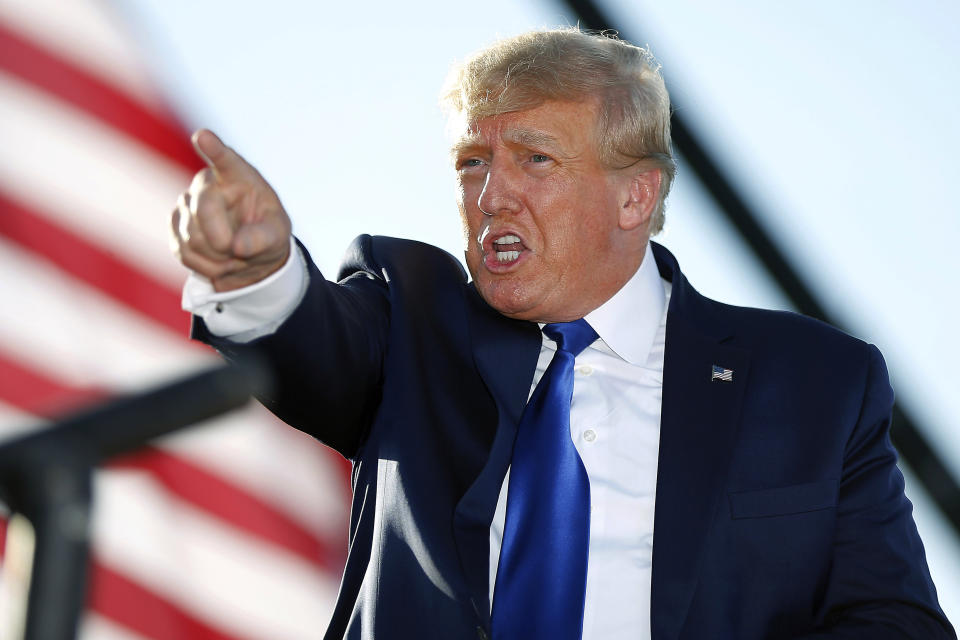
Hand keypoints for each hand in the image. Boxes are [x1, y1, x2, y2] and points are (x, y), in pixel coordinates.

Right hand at [171, 129, 291, 290]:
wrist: (249, 256)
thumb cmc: (266, 234)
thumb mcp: (277, 236)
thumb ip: (263, 238)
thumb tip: (237, 246)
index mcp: (237, 176)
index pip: (225, 159)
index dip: (213, 148)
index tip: (204, 137)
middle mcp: (207, 183)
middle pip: (203, 208)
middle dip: (222, 240)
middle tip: (238, 252)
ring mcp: (186, 203)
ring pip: (192, 236)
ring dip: (217, 257)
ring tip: (233, 254)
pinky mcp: (174, 225)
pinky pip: (183, 251)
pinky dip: (204, 266)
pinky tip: (218, 261)